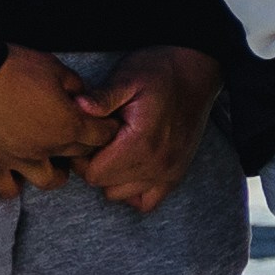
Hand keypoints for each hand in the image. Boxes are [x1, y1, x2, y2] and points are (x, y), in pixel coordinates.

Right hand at [0, 43, 106, 201]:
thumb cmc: (9, 65)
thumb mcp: (52, 66)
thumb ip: (74, 85)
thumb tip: (81, 96)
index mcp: (67, 124)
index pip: (102, 136)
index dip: (106, 129)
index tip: (103, 124)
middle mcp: (47, 148)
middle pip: (79, 157)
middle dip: (83, 147)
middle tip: (75, 136)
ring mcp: (17, 161)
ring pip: (49, 182)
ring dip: (55, 173)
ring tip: (49, 160)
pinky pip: (8, 190)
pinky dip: (14, 184)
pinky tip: (14, 172)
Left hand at [75, 45, 216, 212]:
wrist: (195, 72)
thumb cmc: (158, 73)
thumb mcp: (126, 79)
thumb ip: (101, 97)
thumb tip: (78, 106)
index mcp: (140, 144)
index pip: (93, 173)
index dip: (82, 156)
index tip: (88, 136)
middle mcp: (157, 164)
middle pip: (105, 184)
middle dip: (95, 165)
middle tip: (100, 140)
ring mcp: (168, 172)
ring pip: (122, 195)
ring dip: (113, 177)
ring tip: (114, 151)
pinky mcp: (176, 174)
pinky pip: (147, 202)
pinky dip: (134, 190)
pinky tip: (130, 167)